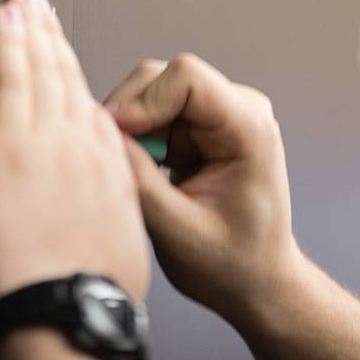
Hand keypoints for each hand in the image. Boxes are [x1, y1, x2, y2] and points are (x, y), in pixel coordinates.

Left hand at [0, 0, 150, 314]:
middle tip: (37, 0)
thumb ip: (109, 211)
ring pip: (40, 68)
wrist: (69, 311)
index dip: (74, 73)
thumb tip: (98, 214)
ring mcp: (47, 139)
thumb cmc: (92, 294)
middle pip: (66, 76)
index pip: (93, 107)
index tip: (64, 51)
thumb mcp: (121, 246)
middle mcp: (84, 143)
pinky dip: (7, 42)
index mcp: (112, 168)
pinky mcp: (7, 144)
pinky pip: (9, 78)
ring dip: (30, 26)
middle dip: (50, 34)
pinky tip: (3, 16)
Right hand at [105, 54, 301, 329]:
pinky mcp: (196, 125)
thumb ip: (142, 184)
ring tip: (134, 175)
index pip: (188, 77)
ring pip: (148, 92)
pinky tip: (142, 172)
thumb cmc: (233, 264)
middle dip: (129, 116)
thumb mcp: (180, 233)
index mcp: (250, 128)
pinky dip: (135, 138)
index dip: (143, 101)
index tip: (115, 136)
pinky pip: (150, 113)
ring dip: (131, 130)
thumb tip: (103, 139)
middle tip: (116, 162)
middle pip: (161, 78)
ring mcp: (217, 113)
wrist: (256, 281)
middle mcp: (237, 108)